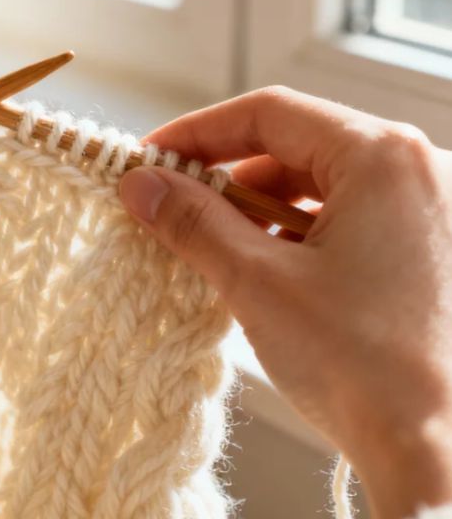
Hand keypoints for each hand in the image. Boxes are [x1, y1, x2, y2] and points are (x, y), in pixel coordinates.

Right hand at [118, 86, 451, 518]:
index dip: (196, 133)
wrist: (433, 448)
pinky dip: (294, 233)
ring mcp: (428, 210)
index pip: (268, 114)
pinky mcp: (425, 248)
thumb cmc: (364, 367)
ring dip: (256, 209)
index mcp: (383, 158)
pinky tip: (260, 267)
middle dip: (224, 177)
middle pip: (294, 146)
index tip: (150, 159)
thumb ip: (192, 222)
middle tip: (169, 206)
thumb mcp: (256, 282)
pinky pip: (345, 217)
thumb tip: (140, 185)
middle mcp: (416, 170)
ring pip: (318, 184)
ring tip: (210, 246)